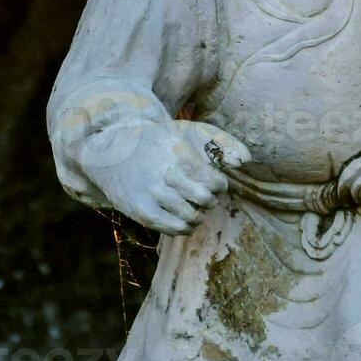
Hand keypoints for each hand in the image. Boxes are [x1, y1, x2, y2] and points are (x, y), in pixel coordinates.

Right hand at [80, 119, 250, 235]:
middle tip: (205, 196)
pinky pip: (173, 229)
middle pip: (204, 200)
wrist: (114, 150)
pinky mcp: (141, 212)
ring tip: (195, 207)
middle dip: (210, 200)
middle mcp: (165, 175)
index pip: (214, 181)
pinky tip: (183, 218)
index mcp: (179, 154)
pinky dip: (184, 228)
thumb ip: (221, 142)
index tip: (214, 183)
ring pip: (190, 218)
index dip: (219, 185)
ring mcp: (151, 195)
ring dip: (199, 215)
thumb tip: (246, 160)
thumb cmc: (159, 141)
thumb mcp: (188, 131)